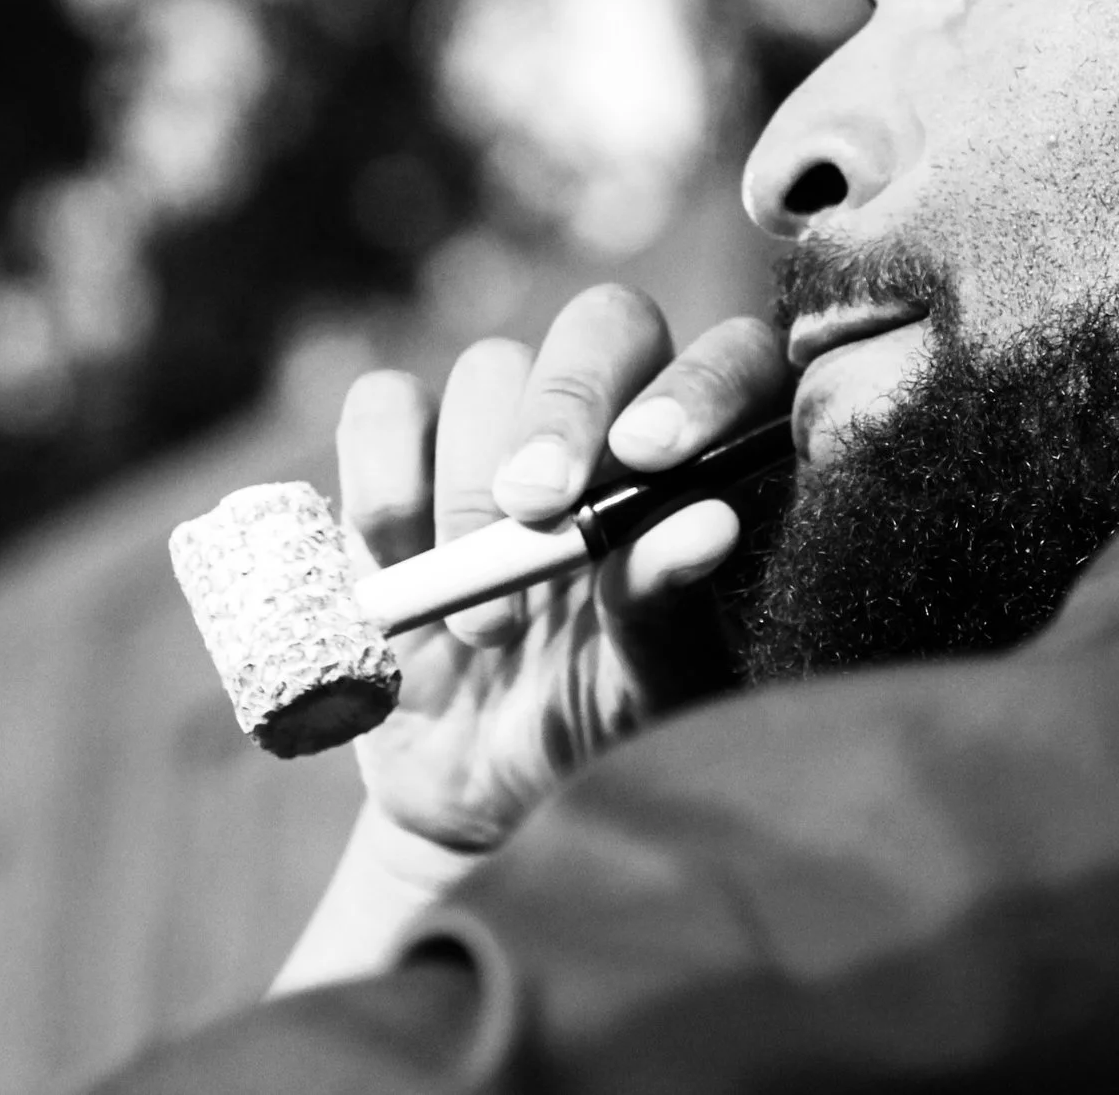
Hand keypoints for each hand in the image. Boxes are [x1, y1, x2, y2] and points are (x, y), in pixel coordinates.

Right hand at [335, 285, 790, 852]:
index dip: (698, 382)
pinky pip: (385, 405)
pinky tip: (397, 560)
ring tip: (487, 629)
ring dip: (473, 483)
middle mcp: (614, 419)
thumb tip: (711, 523)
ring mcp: (504, 430)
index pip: (734, 358)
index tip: (654, 454)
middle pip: (605, 324)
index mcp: (705, 459)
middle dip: (566, 404)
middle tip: (536, 504)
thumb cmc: (602, 727)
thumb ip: (671, 602)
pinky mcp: (405, 458)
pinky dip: (385, 472)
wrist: (485, 794)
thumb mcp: (647, 686)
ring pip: (490, 365)